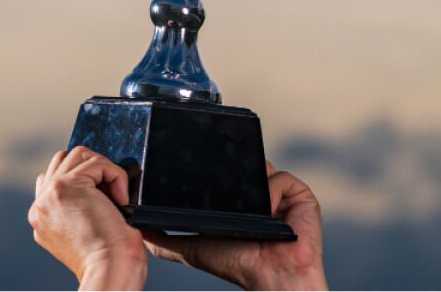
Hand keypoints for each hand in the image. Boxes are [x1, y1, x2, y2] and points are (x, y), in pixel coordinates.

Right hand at [29, 147, 147, 289]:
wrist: (109, 272)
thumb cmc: (109, 261)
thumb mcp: (86, 232)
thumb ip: (78, 208)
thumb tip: (98, 186)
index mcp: (42, 218)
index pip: (56, 179)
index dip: (85, 180)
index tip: (105, 199)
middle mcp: (40, 206)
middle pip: (64, 161)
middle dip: (93, 169)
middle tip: (112, 195)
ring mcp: (50, 194)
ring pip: (78, 156)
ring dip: (104, 170)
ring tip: (117, 197)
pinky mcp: (67, 186)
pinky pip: (97, 163)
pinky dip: (116, 176)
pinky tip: (121, 200)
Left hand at [142, 162, 326, 290]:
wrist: (268, 279)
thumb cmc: (235, 266)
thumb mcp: (191, 248)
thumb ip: (165, 238)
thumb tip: (139, 226)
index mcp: (240, 200)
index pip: (227, 170)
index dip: (216, 168)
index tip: (201, 168)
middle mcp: (261, 192)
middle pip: (244, 162)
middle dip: (233, 167)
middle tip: (222, 182)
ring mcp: (282, 194)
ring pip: (262, 165)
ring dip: (251, 179)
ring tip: (245, 202)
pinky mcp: (301, 197)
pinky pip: (284, 179)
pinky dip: (272, 191)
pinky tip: (266, 209)